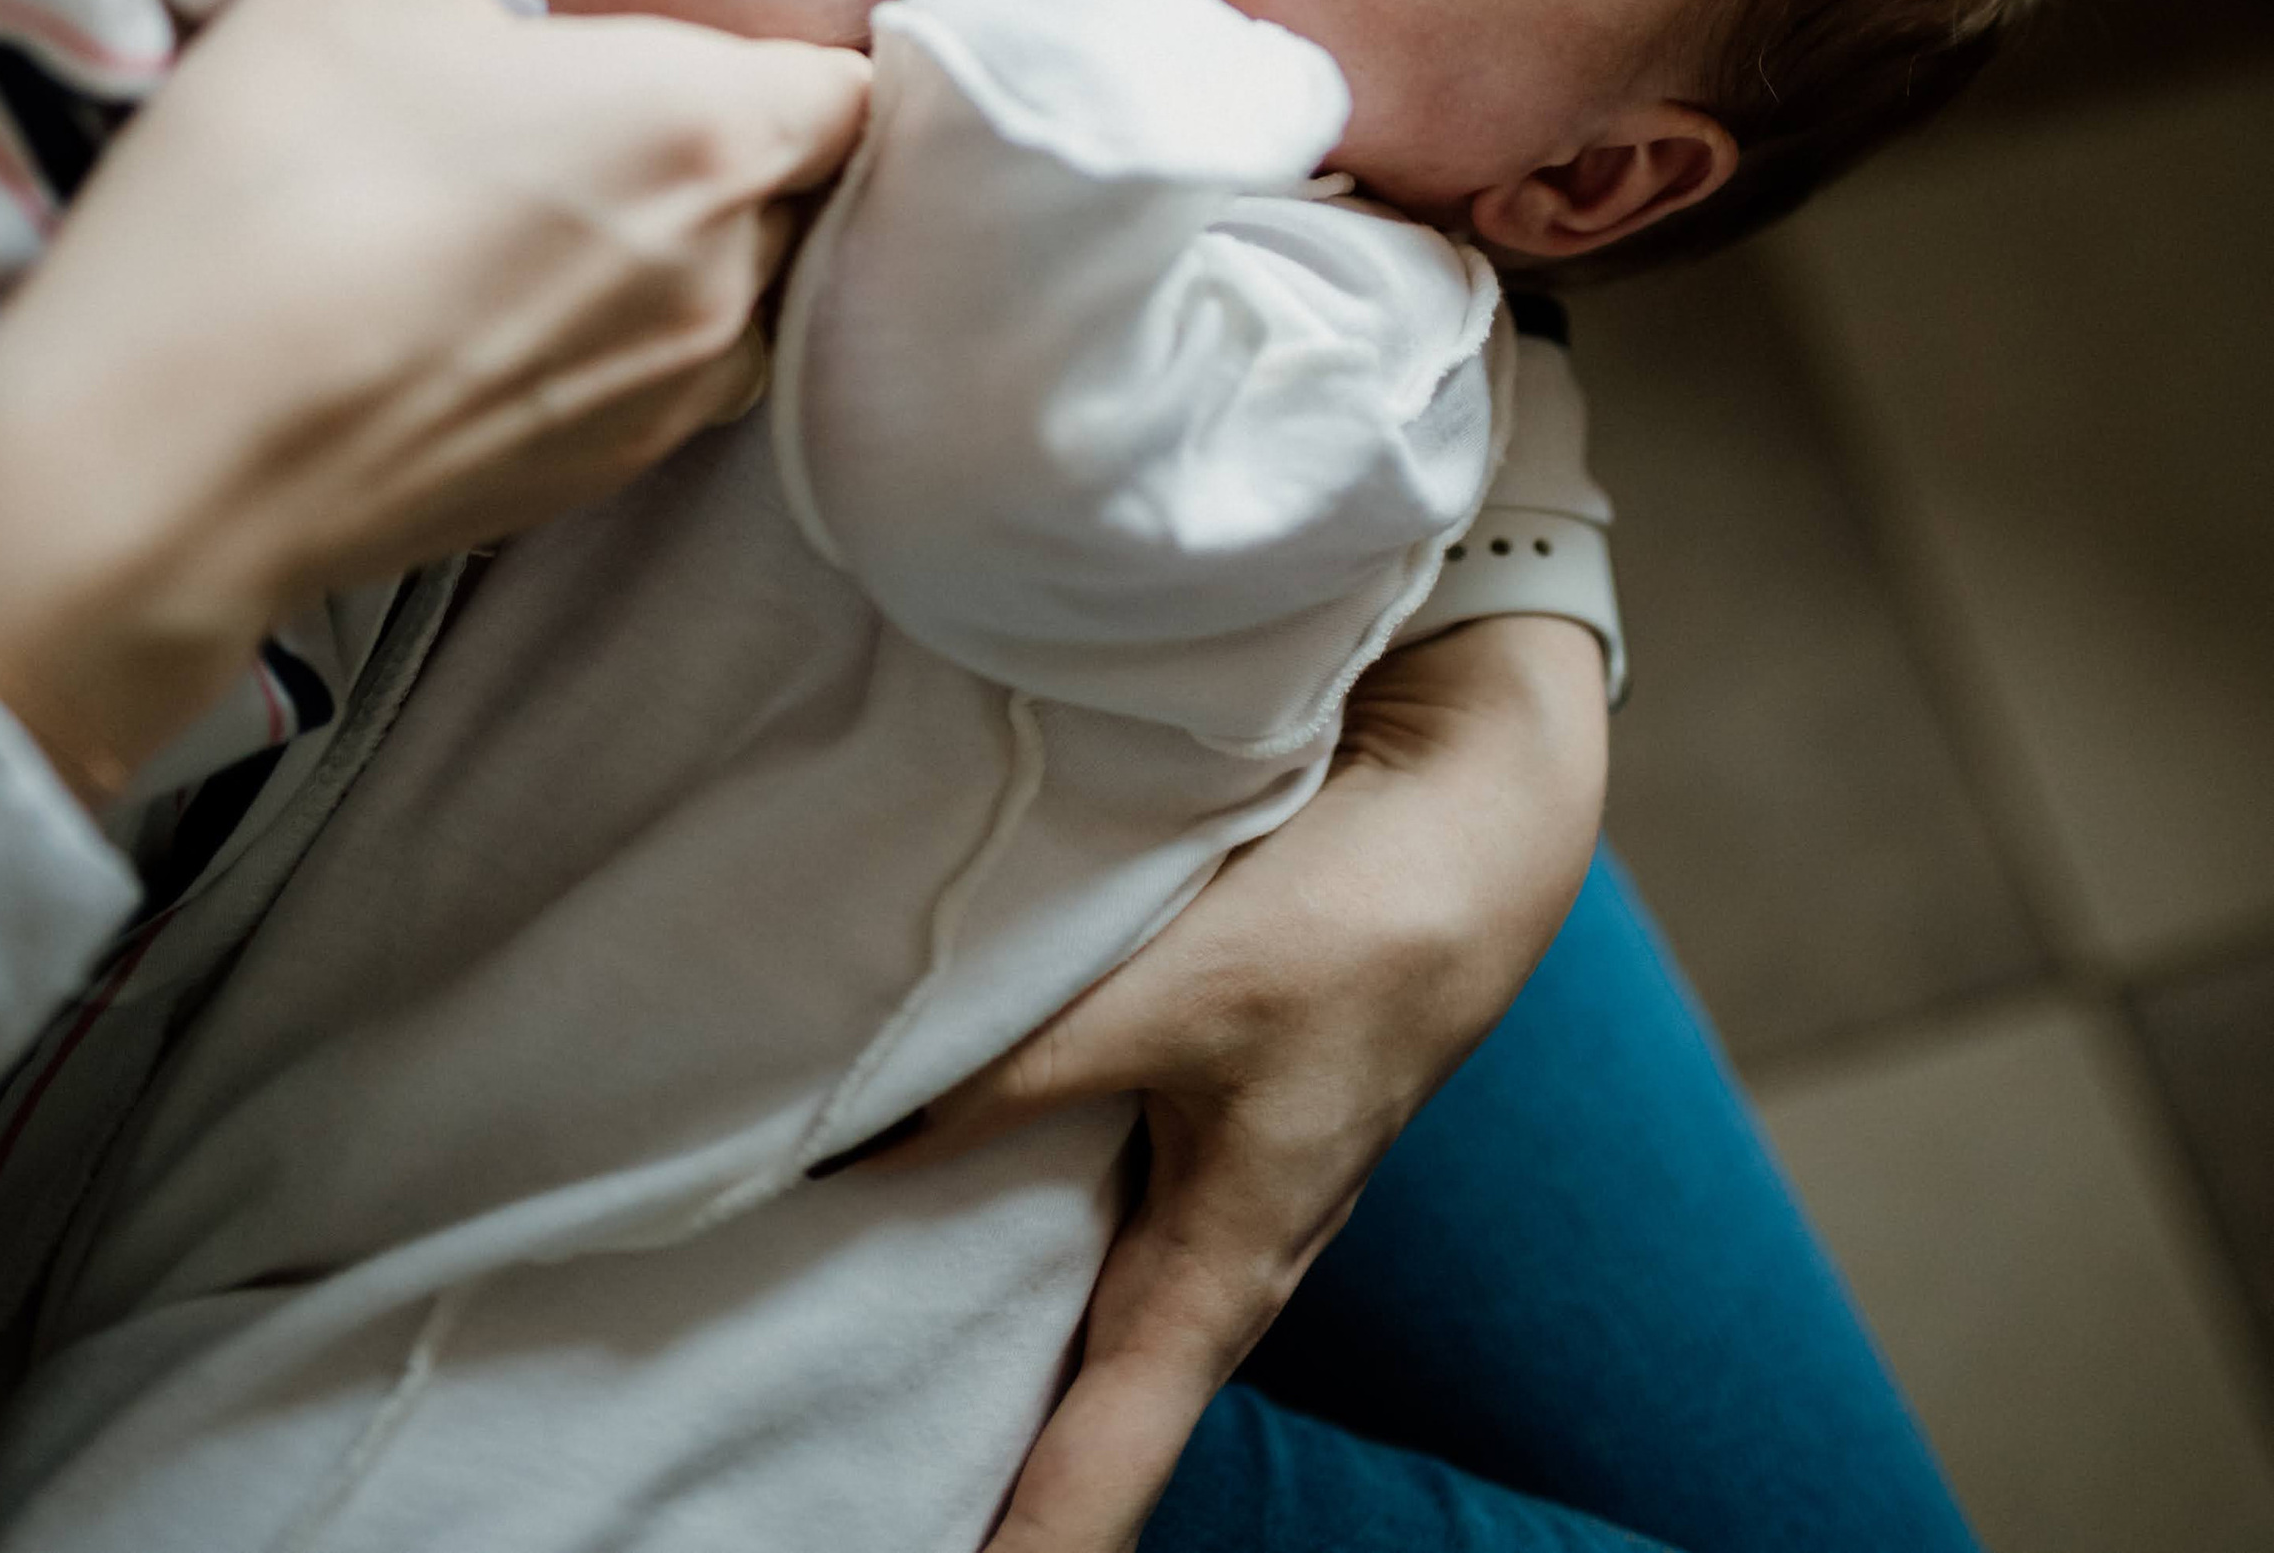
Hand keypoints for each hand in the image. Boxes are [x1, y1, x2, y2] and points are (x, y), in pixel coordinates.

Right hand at [0, 0, 871, 798]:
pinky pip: (700, 389)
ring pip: (781, 298)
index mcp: (709, 130)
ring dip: (749, 234)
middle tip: (730, 59)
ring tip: (659, 169)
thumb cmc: (271, 185)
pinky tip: (572, 282)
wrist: (158, 467)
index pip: (869, 75)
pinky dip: (673, 327)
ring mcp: (668, 400)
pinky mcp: (592, 485)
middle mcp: (730, 277)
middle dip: (807, 128)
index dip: (852, 29)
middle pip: (840, 187)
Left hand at [896, 614, 1607, 1552]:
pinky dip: (1005, 1273)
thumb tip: (849, 1144)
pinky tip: (918, 1250)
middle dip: (986, 1509)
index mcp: (1217, 1283)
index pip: (1095, 1487)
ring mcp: (1211, 1209)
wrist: (1473, 835)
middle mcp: (1213, 1272)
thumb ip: (1013, 1073)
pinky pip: (1086, 1245)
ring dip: (992, 1396)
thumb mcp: (1167, 995)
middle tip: (845, 1523)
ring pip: (1079, 1342)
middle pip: (1082, 1445)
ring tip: (868, 1443)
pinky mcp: (1201, 1138)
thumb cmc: (1348, 929)